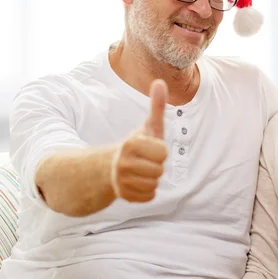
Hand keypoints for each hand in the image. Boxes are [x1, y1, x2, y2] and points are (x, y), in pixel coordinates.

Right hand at [110, 79, 168, 201]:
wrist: (114, 165)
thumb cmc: (139, 143)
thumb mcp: (149, 125)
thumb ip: (156, 105)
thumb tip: (160, 81)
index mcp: (131, 144)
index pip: (163, 153)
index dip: (161, 150)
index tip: (151, 147)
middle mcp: (123, 163)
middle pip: (159, 170)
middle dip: (157, 165)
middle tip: (146, 160)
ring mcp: (121, 181)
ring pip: (154, 184)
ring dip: (152, 178)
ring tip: (142, 170)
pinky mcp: (123, 196)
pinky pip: (149, 197)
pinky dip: (148, 191)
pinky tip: (138, 182)